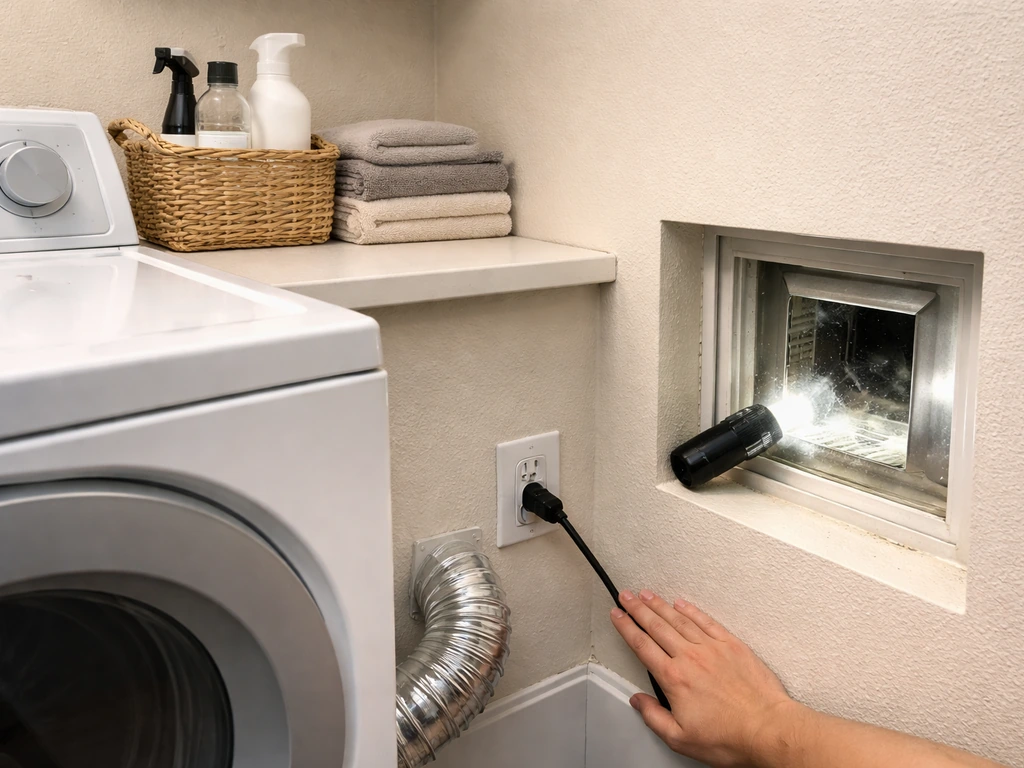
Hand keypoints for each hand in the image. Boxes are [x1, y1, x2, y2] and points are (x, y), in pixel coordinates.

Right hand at [610, 590, 796, 767]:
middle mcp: (690, 658)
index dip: (626, 627)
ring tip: (647, 595)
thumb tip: (639, 701)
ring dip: (660, 605)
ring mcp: (712, 648)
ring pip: (679, 620)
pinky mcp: (732, 646)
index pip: (642, 645)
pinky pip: (706, 621)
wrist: (768, 729)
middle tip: (626, 596)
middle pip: (657, 626)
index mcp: (674, 678)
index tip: (617, 616)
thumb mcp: (680, 739)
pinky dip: (692, 611)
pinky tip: (682, 604)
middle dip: (638, 609)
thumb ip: (654, 717)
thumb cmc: (729, 737)